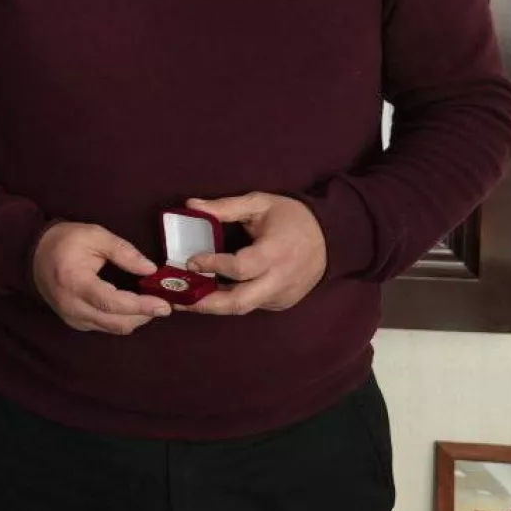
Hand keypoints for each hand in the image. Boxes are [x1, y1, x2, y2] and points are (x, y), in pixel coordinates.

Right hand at [32, 221, 171, 333]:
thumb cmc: (64, 241)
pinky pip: (105, 327)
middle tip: (164, 304)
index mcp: (75, 282)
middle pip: (117, 322)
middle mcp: (72, 306)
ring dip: (135, 319)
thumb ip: (123, 251)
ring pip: (113, 328)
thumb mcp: (95, 235)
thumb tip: (150, 269)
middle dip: (144, 315)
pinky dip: (122, 319)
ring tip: (150, 304)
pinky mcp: (75, 322)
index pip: (113, 302)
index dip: (141, 306)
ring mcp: (72, 317)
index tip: (164, 305)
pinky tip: (131, 307)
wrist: (34, 254)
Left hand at [182, 193, 326, 314]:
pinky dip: (231, 300)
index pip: (241, 267)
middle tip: (179, 299)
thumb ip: (225, 206)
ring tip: (187, 298)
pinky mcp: (282, 302)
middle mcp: (280, 279)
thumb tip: (190, 205)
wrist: (331, 238)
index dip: (213, 265)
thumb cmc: (292, 217)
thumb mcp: (260, 203)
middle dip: (207, 304)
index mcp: (276, 252)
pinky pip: (253, 304)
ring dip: (215, 305)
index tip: (190, 260)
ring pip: (244, 307)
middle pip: (240, 302)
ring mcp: (282, 295)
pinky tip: (212, 293)